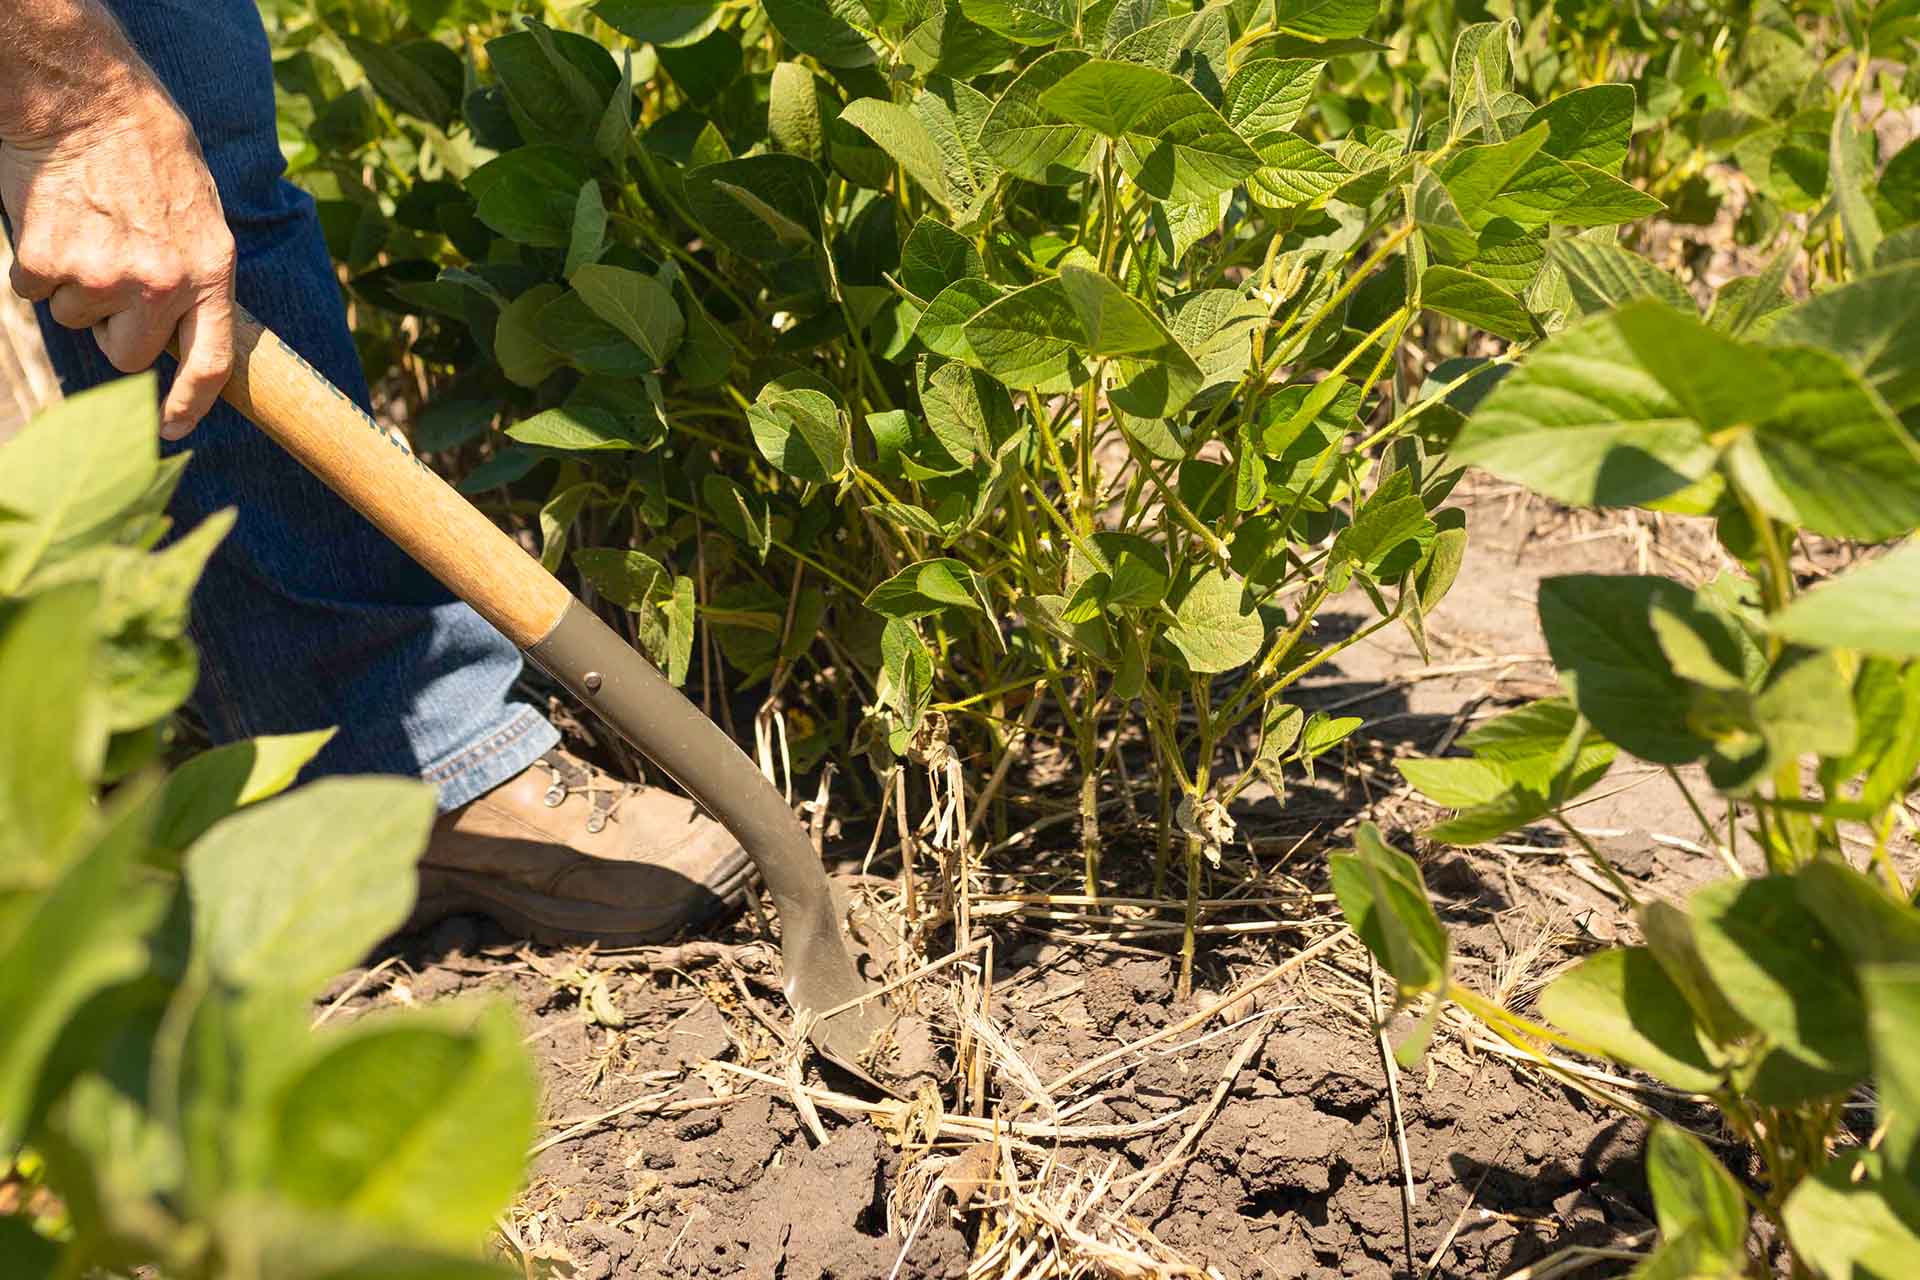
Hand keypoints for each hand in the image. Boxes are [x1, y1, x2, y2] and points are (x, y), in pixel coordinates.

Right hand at [0, 86, 235, 438]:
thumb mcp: (201, 216)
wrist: (86, 99)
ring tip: (87, 228)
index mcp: (211, 272)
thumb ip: (195, 276)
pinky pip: (33, 290)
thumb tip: (179, 328)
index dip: (190, 404)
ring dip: (74, 286)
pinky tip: (52, 218)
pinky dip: (34, 262)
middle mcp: (162, 283)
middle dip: (115, 329)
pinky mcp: (48, 260)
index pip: (210, 362)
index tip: (171, 429)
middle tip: (110, 276)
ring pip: (76, 320)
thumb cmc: (148, 152)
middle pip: (128, 356)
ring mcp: (104, 275)